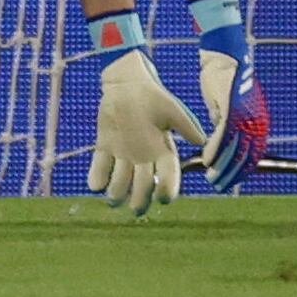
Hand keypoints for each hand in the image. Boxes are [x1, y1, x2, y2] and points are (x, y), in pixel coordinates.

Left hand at [88, 49, 204, 216]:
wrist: (127, 85)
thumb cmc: (153, 97)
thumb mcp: (172, 110)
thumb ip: (186, 126)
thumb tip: (202, 141)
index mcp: (163, 151)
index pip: (168, 175)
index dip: (167, 188)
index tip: (165, 199)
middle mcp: (144, 157)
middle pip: (144, 184)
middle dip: (140, 198)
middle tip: (136, 211)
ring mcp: (123, 153)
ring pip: (121, 178)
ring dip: (117, 190)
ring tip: (113, 201)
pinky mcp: (105, 145)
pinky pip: (101, 163)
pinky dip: (97, 174)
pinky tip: (94, 185)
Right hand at [197, 7, 269, 189]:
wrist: (225, 59)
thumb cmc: (224, 83)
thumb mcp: (227, 109)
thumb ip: (227, 126)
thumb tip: (220, 143)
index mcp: (257, 125)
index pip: (251, 156)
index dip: (239, 171)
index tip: (227, 181)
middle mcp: (256, 124)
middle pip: (246, 157)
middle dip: (232, 174)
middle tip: (219, 185)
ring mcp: (246, 117)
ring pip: (236, 150)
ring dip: (223, 166)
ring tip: (213, 177)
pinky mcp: (234, 109)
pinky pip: (224, 136)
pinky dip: (215, 149)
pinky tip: (206, 158)